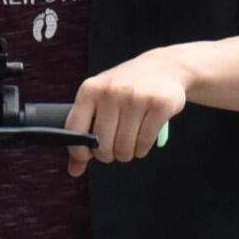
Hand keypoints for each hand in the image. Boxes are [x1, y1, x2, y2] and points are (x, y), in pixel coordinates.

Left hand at [65, 48, 190, 177]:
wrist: (164, 67)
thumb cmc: (126, 87)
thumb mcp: (100, 101)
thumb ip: (84, 134)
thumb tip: (74, 170)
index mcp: (91, 89)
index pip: (75, 130)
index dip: (80, 151)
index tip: (88, 155)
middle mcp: (112, 91)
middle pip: (102, 146)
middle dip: (109, 155)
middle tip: (115, 148)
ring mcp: (136, 97)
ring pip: (124, 148)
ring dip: (127, 153)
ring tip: (130, 141)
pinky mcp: (159, 104)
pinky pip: (144, 143)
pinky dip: (142, 149)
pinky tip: (142, 139)